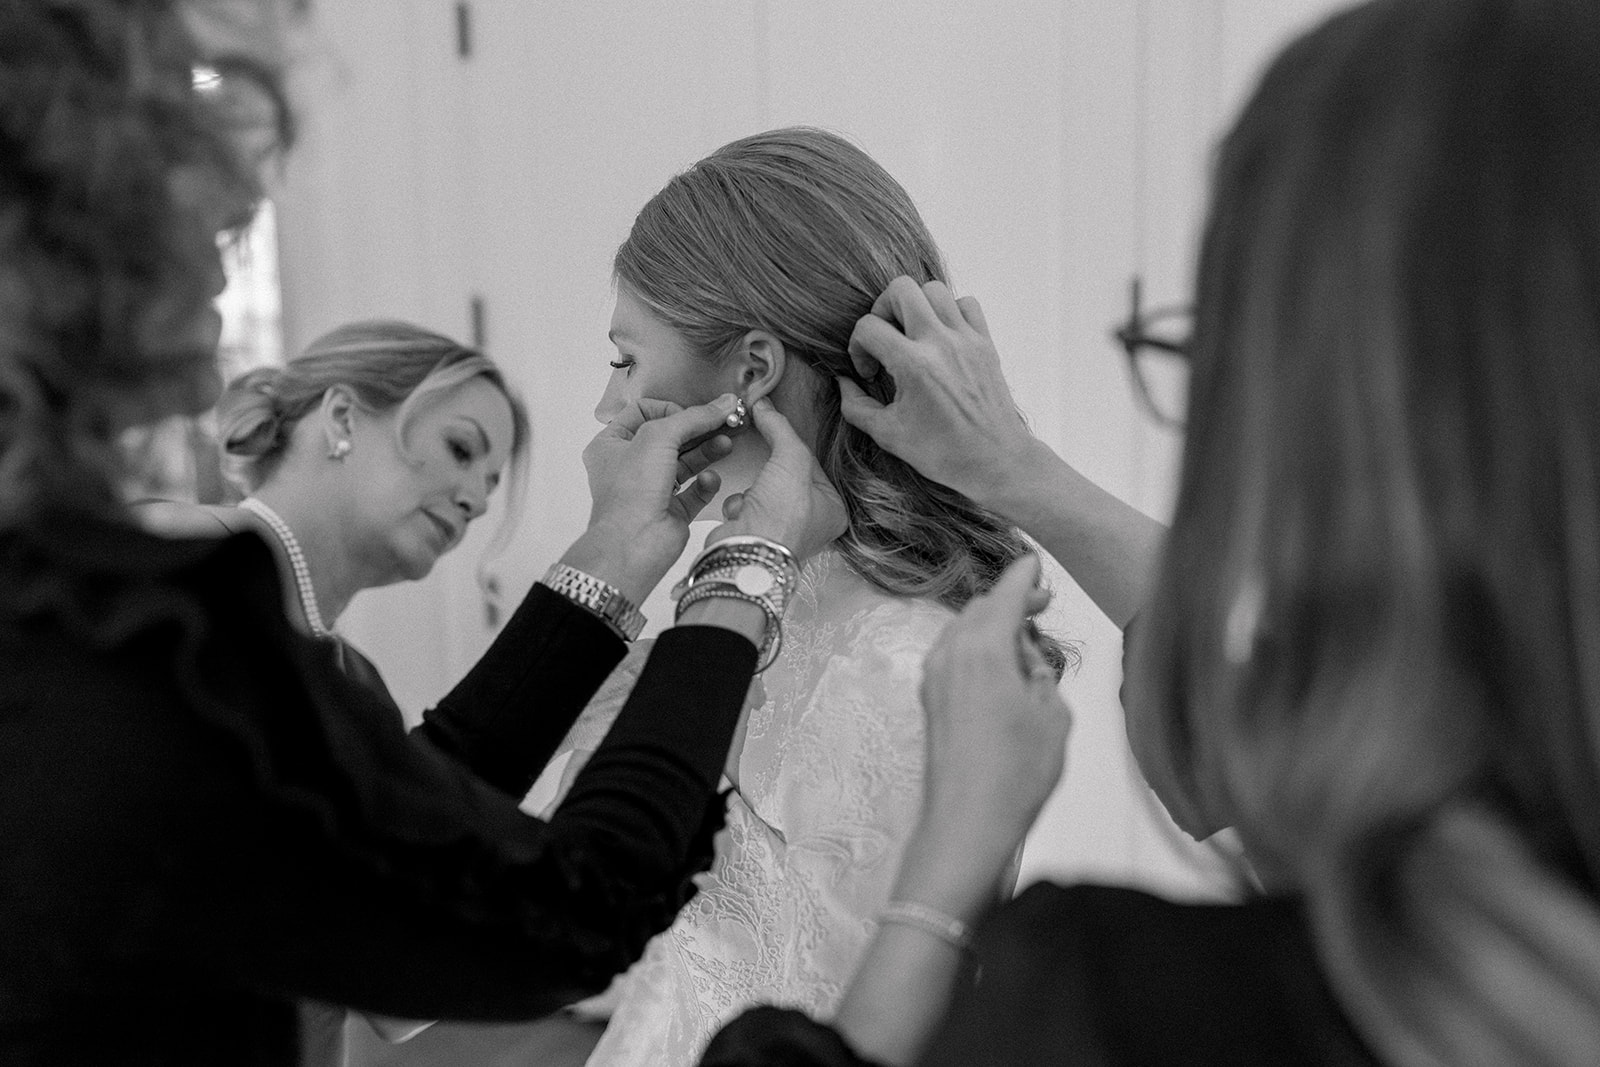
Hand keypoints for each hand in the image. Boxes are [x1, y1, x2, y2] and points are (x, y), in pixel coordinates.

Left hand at [563, 394, 738, 603]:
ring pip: (685, 463)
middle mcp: (630, 466)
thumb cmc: (631, 492)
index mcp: (612, 445)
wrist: (634, 545)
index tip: (691, 414)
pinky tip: (710, 479)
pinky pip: (694, 491)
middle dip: (697, 429)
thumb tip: (722, 403)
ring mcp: (651, 490)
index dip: (669, 409)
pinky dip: (705, 483)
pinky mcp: (671, 511)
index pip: (643, 412)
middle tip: (724, 421)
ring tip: (726, 443)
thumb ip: (693, 417)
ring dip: (707, 451)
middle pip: (670, 437)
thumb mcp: (658, 437)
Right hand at [709, 398, 846, 562]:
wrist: (747, 552)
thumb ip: (780, 428)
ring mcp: (783, 531)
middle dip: (771, 474)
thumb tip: (764, 404)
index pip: (814, 465)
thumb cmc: (782, 514)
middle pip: (787, 476)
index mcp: (834, 509)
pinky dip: (739, 506)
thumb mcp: (790, 459)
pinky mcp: (756, 535)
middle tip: (767, 471)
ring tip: (754, 500)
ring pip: (764, 490)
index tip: (777, 432)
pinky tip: (742, 514)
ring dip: (753, 490)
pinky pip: (746, 506)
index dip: (793, 448)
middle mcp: (813, 523)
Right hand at [842, 277, 1047, 508]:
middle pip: (902, 289)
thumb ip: (855, 406)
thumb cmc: (943, 452)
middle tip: (884, 336)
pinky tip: (941, 337)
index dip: (857, 347)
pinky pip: (967, 303)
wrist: (995, 460)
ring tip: (912, 334)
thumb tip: (843, 382)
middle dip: (882, 308)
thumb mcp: (888, 435)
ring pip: (935, 289)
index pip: (868, 327)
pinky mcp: (985, 343)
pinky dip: (950, 312)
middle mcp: (940, 344)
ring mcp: (966, 340)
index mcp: (913, 366)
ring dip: (916, 306)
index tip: (868, 372)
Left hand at [918, 555, 1069, 860]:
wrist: (968, 822)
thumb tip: (1025, 657)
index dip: (1024, 577)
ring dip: (993, 628)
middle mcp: (951, 655)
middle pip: (981, 608)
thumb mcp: (1052, 714)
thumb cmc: (1015, 773)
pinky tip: (1001, 673)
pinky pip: (954, 657)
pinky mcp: (930, 701)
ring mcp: (934, 678)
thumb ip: (1040, 671)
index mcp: (983, 648)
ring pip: (964, 632)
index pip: (1006, 594)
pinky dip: (977, 651)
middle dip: (1011, 602)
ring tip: (1027, 647)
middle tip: (1042, 607)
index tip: (1034, 563)